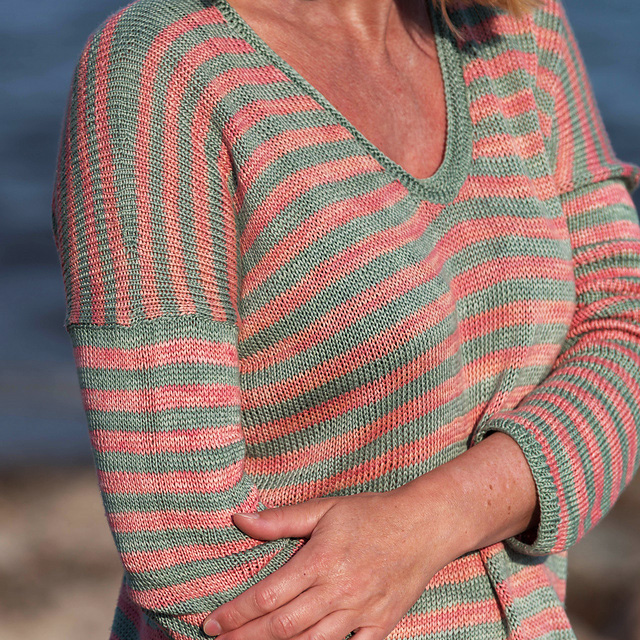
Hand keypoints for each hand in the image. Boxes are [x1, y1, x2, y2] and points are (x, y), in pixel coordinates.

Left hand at [202, 488, 461, 639]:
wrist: (424, 524)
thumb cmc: (371, 513)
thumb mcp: (325, 507)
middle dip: (245, 639)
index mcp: (321, 560)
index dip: (236, 613)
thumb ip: (282, 519)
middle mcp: (338, 591)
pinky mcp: (381, 626)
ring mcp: (361, 613)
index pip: (268, 595)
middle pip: (282, 627)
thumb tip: (240, 519)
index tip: (211, 623)